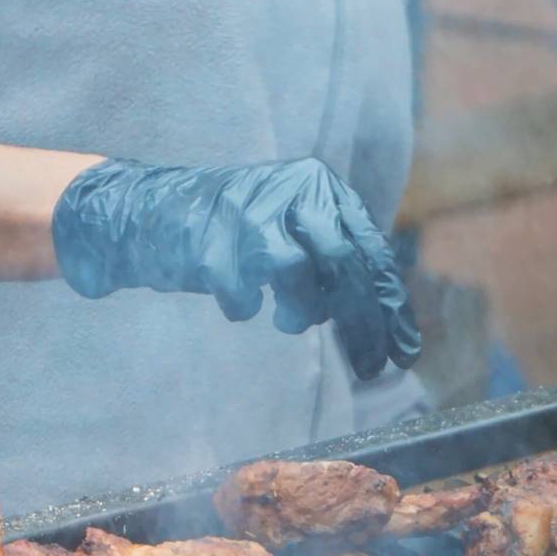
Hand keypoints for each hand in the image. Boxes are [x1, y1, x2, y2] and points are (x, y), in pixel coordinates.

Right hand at [52, 157, 420, 379]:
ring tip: (286, 319)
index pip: (370, 251)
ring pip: (297, 274)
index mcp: (322, 188)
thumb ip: (335, 262)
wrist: (153, 214)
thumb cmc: (235, 235)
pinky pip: (245, 293)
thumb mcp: (295, 233)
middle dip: (362, 324)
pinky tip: (239, 302)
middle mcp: (293, 190)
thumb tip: (384, 321)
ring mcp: (250, 211)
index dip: (390, 306)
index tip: (403, 352)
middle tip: (371, 367)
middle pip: (344, 264)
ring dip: (298, 312)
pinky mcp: (213, 240)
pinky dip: (244, 306)